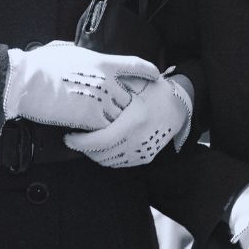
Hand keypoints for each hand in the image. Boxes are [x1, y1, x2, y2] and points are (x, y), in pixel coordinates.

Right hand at [2, 41, 159, 130]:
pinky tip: (94, 136)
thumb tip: (78, 53)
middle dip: (125, 104)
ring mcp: (102, 100)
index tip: (156, 75)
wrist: (28, 81)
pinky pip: (107, 131)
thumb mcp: (65, 50)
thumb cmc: (40, 64)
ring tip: (107, 127)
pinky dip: (103, 135)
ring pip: (121, 116)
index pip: (135, 65)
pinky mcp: (92, 118)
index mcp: (102, 61)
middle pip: (128, 96)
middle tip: (118, 111)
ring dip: (115, 122)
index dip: (147, 71)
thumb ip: (80, 54)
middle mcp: (107, 80)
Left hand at [63, 72, 192, 166]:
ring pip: (107, 161)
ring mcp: (142, 152)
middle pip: (101, 155)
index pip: (100, 141)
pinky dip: (105, 157)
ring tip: (85, 140)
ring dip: (93, 153)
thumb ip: (113, 87)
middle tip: (73, 137)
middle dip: (83, 148)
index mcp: (133, 122)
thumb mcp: (136, 84)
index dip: (80, 142)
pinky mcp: (144, 158)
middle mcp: (138, 140)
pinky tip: (100, 144)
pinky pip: (118, 163)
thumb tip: (86, 86)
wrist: (179, 107)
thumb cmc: (154, 91)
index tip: (68, 136)